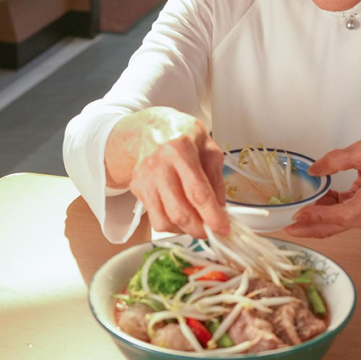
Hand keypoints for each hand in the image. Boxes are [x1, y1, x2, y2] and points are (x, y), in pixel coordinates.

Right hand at [106, 107, 229, 238]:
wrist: (149, 128)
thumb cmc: (181, 135)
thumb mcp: (207, 146)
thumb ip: (216, 177)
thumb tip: (221, 209)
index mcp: (180, 149)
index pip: (197, 192)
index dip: (212, 215)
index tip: (223, 228)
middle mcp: (159, 164)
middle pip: (179, 211)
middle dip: (199, 229)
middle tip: (212, 231)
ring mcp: (144, 178)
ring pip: (165, 220)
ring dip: (185, 229)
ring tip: (197, 222)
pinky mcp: (137, 188)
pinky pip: (155, 218)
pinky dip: (172, 224)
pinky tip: (181, 214)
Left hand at [285, 140, 360, 237]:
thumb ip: (338, 159)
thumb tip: (314, 170)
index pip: (342, 215)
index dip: (319, 217)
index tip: (299, 214)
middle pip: (336, 227)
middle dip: (310, 228)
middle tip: (286, 227)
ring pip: (336, 225)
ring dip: (314, 221)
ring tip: (293, 215)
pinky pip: (340, 218)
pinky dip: (324, 213)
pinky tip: (312, 203)